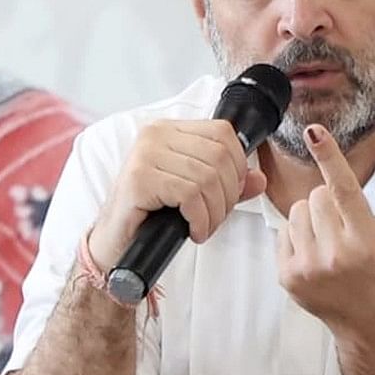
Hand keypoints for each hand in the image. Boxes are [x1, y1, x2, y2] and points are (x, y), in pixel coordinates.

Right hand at [82, 116, 267, 277]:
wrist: (114, 243)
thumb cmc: (150, 216)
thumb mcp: (194, 195)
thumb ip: (226, 184)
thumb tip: (259, 179)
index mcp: (169, 130)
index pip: (222, 133)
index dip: (237, 167)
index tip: (228, 195)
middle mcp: (155, 134)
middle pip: (219, 156)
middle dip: (227, 195)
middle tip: (215, 217)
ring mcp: (144, 154)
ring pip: (207, 177)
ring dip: (214, 212)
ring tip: (203, 226)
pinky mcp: (139, 178)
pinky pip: (189, 194)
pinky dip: (199, 218)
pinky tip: (192, 230)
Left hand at [276, 124, 374, 330]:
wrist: (371, 325)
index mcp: (365, 240)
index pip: (343, 189)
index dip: (330, 157)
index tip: (315, 132)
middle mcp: (335, 254)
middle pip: (316, 196)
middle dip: (329, 203)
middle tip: (345, 224)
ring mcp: (308, 266)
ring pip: (297, 212)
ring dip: (311, 218)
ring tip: (331, 239)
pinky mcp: (289, 276)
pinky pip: (283, 234)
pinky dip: (297, 237)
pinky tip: (316, 253)